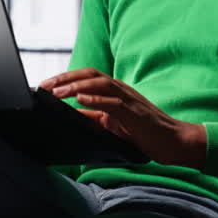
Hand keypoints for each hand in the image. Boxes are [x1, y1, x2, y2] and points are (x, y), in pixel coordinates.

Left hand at [40, 67, 206, 168]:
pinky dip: (96, 100)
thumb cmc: (145, 133)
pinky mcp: (135, 113)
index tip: (45, 85)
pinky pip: (113, 102)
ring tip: (57, 92)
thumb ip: (94, 116)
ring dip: (75, 87)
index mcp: (114, 91)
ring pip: (99, 84)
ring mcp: (128, 99)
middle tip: (44, 85)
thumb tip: (71, 113)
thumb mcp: (113, 123)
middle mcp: (120, 89)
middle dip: (65, 78)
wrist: (174, 142)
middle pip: (89, 75)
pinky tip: (81, 100)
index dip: (65, 78)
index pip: (86, 77)